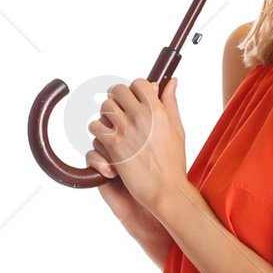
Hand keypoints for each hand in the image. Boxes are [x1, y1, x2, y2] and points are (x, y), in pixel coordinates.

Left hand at [87, 76, 187, 217]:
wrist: (164, 190)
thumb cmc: (173, 163)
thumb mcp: (177, 128)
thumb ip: (170, 102)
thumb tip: (170, 82)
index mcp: (157, 110)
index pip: (138, 83)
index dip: (134, 90)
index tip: (134, 99)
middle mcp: (140, 117)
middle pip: (118, 91)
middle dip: (117, 99)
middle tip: (121, 111)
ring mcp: (124, 130)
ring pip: (104, 107)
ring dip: (107, 115)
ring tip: (115, 127)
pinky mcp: (112, 145)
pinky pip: (95, 127)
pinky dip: (99, 132)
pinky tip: (108, 139)